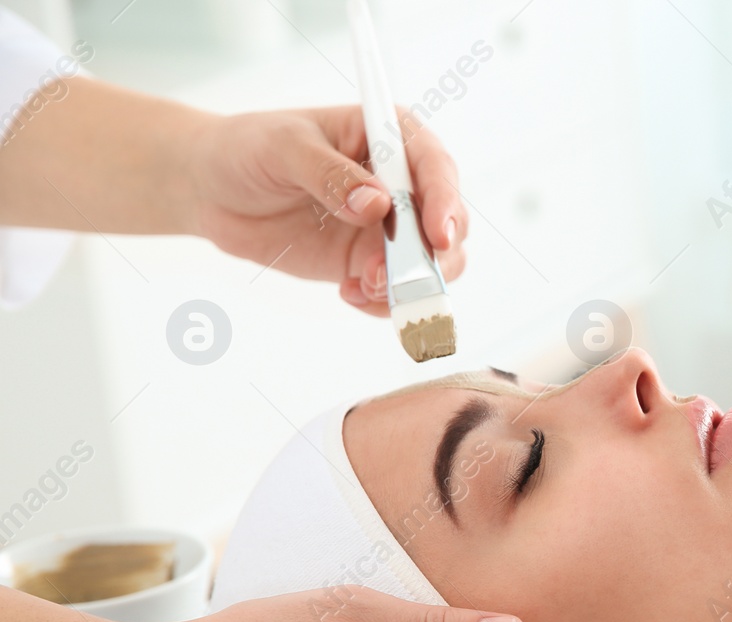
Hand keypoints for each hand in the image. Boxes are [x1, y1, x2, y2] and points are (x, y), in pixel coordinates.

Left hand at [186, 106, 467, 314]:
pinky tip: (351, 295)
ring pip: (432, 264)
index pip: (435, 167)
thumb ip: (330, 174)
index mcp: (389, 137)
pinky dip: (385, 303)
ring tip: (364, 287)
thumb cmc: (247, 149)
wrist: (212, 190)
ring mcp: (389, 227)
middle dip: (430, 256)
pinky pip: (397, 291)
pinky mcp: (368, 262)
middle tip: (393, 276)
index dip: (445, 202)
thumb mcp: (283, 148)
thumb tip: (377, 205)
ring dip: (410, 285)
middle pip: (447, 223)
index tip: (436, 235)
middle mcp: (400, 183)